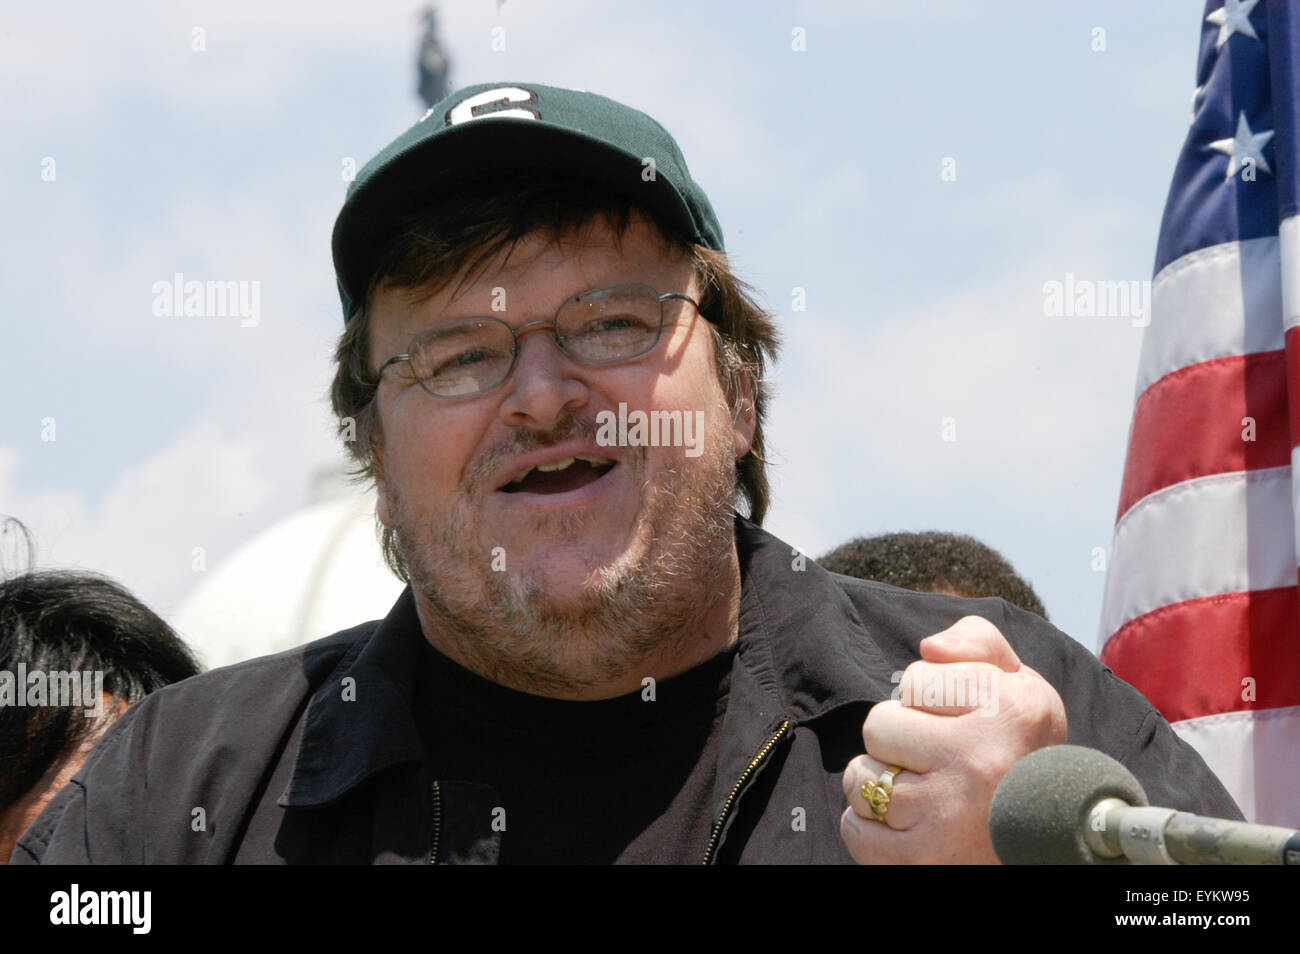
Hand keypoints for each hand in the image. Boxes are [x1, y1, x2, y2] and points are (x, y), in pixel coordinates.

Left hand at [840, 615, 1066, 862]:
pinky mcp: (919, 860)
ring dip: (880, 783)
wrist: (1054, 838)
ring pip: (860, 778)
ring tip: (924, 792)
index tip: (962, 720)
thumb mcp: (1020, 687)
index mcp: (1006, 712)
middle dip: (898, 739)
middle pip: (879, 724)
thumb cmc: (1023, 753)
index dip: (930, 698)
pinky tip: (910, 825)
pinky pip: (856, 829)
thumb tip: (929, 647)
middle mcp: (976, 762)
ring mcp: (945, 814)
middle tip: (935, 758)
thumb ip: (978, 643)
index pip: (916, 678)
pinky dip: (871, 828)